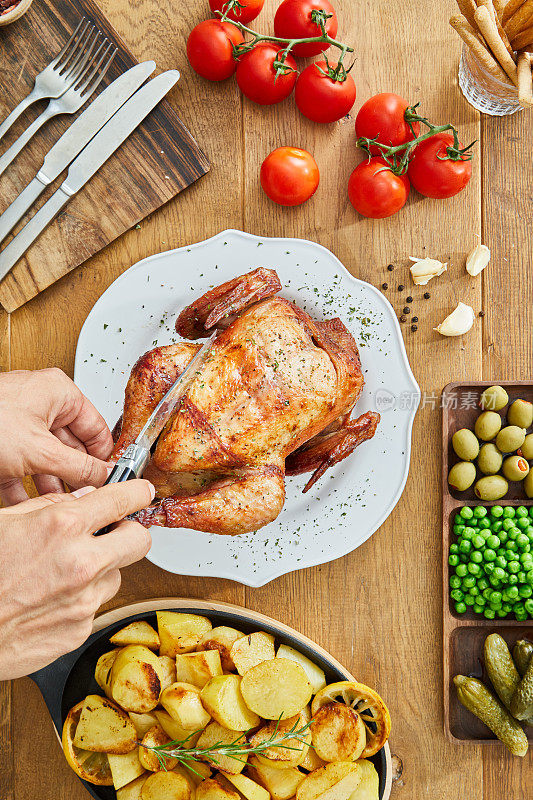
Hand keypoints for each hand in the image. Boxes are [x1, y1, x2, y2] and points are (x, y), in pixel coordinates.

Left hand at [0, 368, 113, 504]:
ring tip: (58, 509)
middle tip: (85, 499)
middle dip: (75, 477)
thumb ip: (80, 467)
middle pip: (70, 446)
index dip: (104, 456)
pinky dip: (22, 488)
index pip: (96, 427)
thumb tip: (105, 478)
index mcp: (58, 394)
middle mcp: (39, 405)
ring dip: (49, 487)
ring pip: (43, 460)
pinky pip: (19, 467)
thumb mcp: (41, 451)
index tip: (110, 481)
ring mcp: (16, 424)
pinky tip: (28, 509)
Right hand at [0, 479, 153, 679]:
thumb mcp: (6, 521)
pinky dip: (81, 600)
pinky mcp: (80, 629)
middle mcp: (82, 562)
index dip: (137, 492)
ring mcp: (84, 600)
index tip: (142, 492)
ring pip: (117, 575)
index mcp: (63, 527)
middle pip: (139, 540)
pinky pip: (95, 606)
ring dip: (101, 571)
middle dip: (130, 534)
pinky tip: (52, 599)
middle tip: (113, 534)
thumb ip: (49, 505)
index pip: (122, 499)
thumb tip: (80, 499)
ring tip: (63, 574)